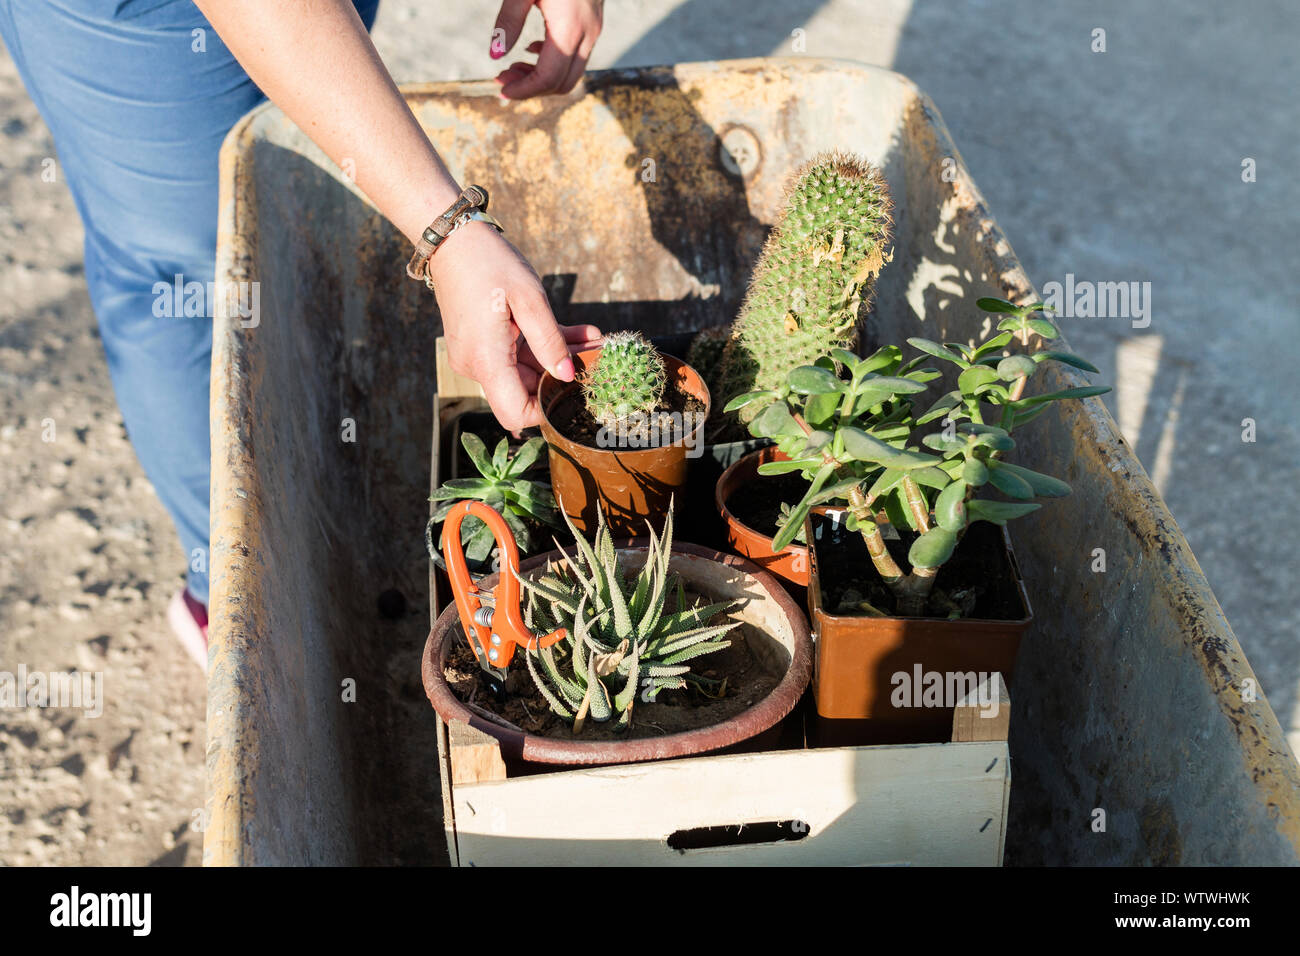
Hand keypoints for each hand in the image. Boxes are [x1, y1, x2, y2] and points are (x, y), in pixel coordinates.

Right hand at [430, 220, 600, 431]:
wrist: (452, 240)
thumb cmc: (489, 263)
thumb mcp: (529, 298)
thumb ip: (550, 341)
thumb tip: (567, 376)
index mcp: (486, 359)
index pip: (516, 412)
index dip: (547, 410)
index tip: (577, 389)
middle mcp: (477, 365)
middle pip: (526, 390)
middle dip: (564, 376)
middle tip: (599, 356)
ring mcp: (478, 356)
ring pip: (527, 370)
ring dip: (560, 357)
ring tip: (594, 341)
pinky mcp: (481, 345)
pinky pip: (517, 354)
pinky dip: (544, 345)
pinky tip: (578, 333)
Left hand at [490, 0, 603, 97]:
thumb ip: (509, 20)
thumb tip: (494, 55)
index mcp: (569, 29)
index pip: (548, 78)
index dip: (524, 90)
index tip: (501, 90)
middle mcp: (587, 34)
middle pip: (562, 83)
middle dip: (532, 88)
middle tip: (502, 78)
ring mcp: (594, 29)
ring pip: (571, 72)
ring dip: (542, 76)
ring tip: (512, 66)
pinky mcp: (593, 22)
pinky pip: (577, 56)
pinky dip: (553, 62)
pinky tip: (532, 50)